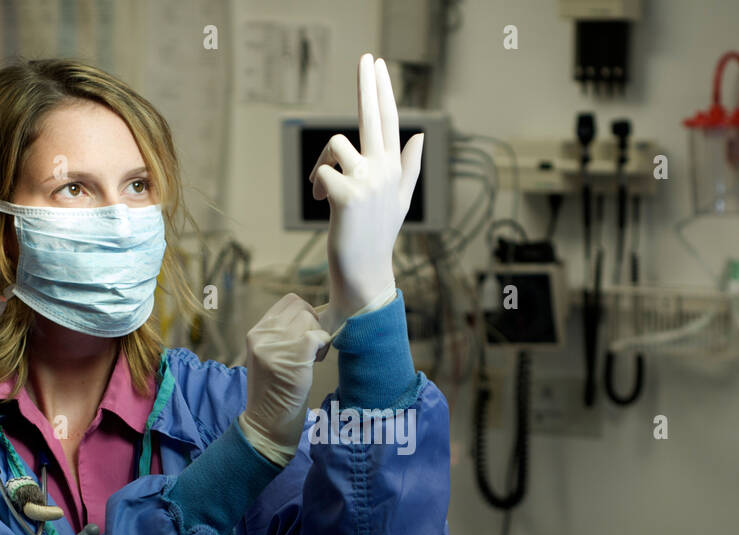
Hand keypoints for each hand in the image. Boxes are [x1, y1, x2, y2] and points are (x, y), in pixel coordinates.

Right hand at [238, 294, 330, 463]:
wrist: (267, 423)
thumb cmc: (274, 392)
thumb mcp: (269, 356)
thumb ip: (281, 335)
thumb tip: (311, 313)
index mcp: (256, 333)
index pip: (288, 302)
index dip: (304, 314)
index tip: (305, 335)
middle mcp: (263, 335)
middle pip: (301, 307)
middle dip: (313, 324)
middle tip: (311, 348)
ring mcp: (277, 345)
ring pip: (311, 319)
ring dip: (318, 336)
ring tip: (312, 358)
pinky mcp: (295, 356)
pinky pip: (320, 335)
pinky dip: (324, 347)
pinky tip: (316, 363)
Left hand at [309, 53, 423, 320]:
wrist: (366, 273)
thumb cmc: (376, 238)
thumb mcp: (398, 200)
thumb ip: (408, 167)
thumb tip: (420, 135)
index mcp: (393, 168)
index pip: (389, 120)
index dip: (382, 90)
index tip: (377, 63)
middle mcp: (384, 170)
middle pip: (374, 116)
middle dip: (369, 83)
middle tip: (366, 57)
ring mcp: (368, 181)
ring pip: (335, 146)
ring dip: (322, 165)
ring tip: (323, 188)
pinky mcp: (348, 194)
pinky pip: (324, 172)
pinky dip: (318, 183)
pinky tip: (322, 202)